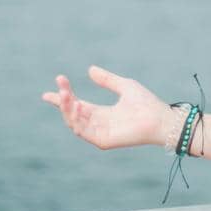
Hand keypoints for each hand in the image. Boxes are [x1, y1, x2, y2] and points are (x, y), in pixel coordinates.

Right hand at [41, 65, 171, 149]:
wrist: (160, 118)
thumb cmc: (146, 103)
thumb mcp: (124, 86)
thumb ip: (107, 80)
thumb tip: (90, 69)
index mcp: (103, 113)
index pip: (77, 106)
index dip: (64, 98)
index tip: (50, 89)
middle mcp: (99, 124)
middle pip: (73, 113)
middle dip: (64, 100)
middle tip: (59, 85)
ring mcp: (99, 133)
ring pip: (75, 122)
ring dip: (68, 108)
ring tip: (66, 94)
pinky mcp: (103, 141)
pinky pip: (83, 132)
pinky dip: (76, 120)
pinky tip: (76, 106)